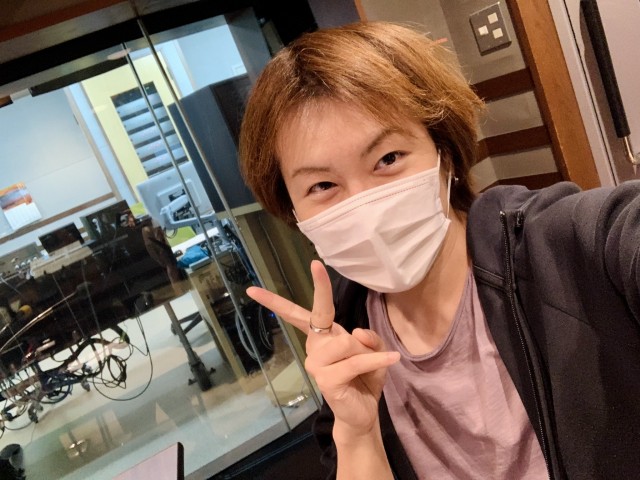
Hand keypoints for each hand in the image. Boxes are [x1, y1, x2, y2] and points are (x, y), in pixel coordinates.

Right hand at [246, 260, 399, 437]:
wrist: (363, 412)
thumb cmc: (365, 378)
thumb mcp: (375, 351)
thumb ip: (370, 338)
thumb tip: (355, 333)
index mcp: (323, 336)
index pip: (307, 311)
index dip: (306, 290)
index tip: (308, 263)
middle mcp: (314, 346)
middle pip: (322, 312)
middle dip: (321, 290)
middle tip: (315, 263)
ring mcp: (316, 363)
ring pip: (345, 341)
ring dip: (365, 351)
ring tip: (368, 364)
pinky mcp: (326, 379)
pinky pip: (355, 361)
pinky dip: (375, 360)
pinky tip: (390, 359)